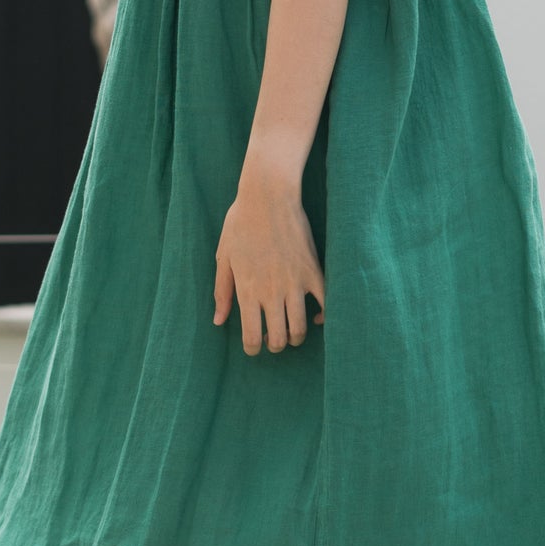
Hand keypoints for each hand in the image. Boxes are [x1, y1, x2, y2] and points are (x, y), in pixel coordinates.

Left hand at [213, 164, 326, 354]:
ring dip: (295, 336)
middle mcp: (271, 292)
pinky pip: (325, 304)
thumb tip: (219, 321)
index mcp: (247, 291)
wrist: (268, 196)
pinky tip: (316, 317)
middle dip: (274, 345)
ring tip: (291, 331)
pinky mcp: (314, 271)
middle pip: (278, 339)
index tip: (254, 347)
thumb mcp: (224, 257)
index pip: (252, 337)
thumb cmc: (241, 223)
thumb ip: (222, 291)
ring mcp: (295, 283)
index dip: (253, 349)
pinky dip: (324, 317)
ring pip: (300, 328)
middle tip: (272, 339)